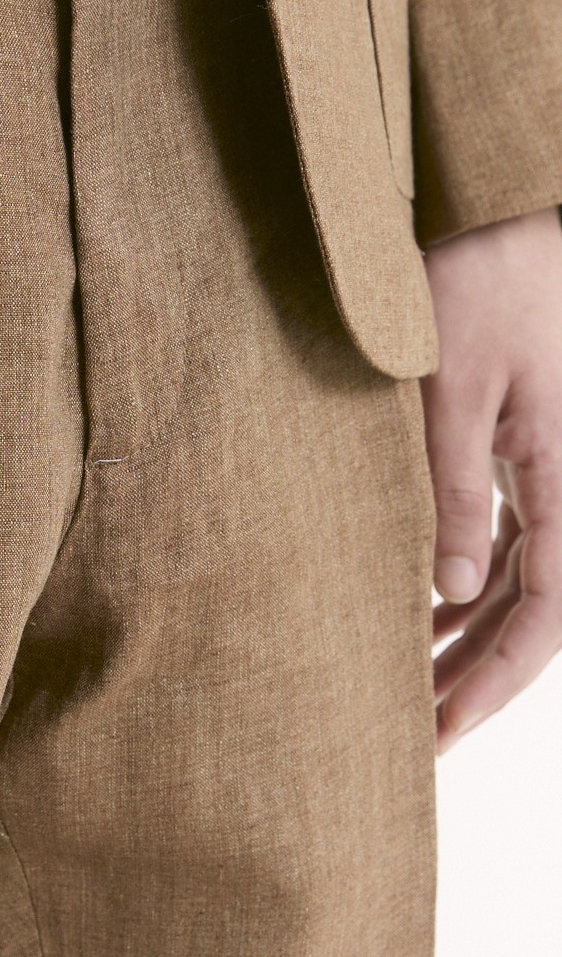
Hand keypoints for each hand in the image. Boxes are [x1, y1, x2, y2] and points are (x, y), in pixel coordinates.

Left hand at [421, 204, 561, 753]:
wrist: (512, 220)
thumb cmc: (483, 286)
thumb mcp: (453, 387)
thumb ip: (451, 487)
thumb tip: (448, 591)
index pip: (543, 617)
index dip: (492, 684)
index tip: (436, 732)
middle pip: (534, 616)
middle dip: (476, 681)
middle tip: (412, 737)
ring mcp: (550, 474)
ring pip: (521, 584)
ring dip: (469, 641)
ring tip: (409, 693)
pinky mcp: (525, 453)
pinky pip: (506, 541)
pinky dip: (465, 585)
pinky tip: (424, 613)